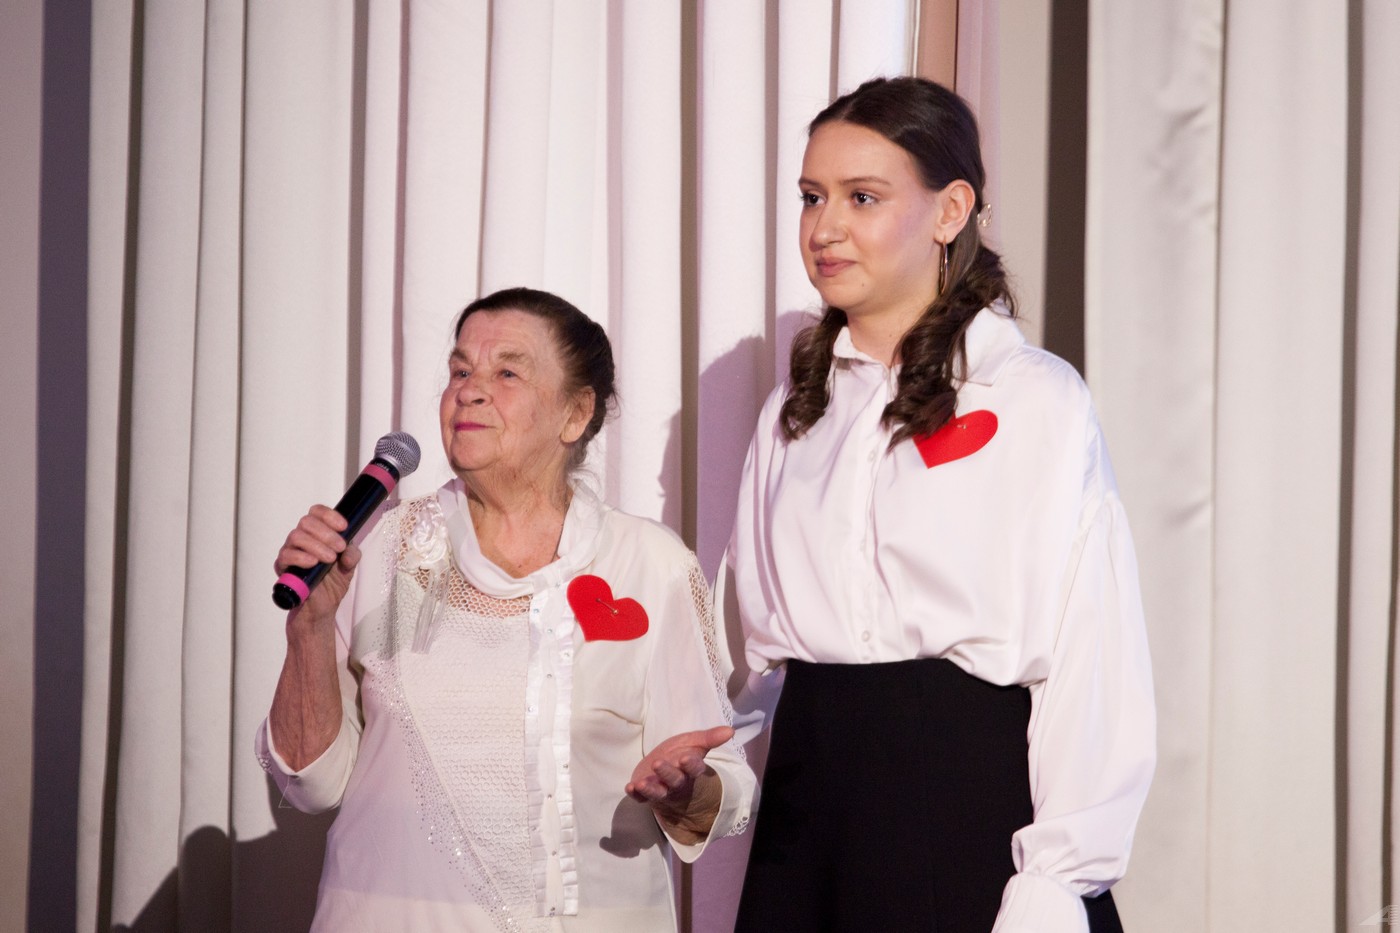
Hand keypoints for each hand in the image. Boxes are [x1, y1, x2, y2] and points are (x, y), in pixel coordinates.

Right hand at [274, 504, 360, 625]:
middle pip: (306, 521)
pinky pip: (286, 555)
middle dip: (326, 533)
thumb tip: (348, 552)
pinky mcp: (283, 567)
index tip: (343, 527)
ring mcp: (290, 551)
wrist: (320, 609)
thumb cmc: (332, 584)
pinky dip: (301, 556)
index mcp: (318, 534)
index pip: (317, 512)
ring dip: (316, 545)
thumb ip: (352, 556)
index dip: (329, 515)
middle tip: (339, 548)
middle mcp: (302, 539)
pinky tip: (313, 563)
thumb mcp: (349, 569)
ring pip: (296, 535)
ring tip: (329, 559)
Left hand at [626, 725, 733, 843]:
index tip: (686, 758)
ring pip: (657, 793)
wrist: (664, 769)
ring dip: (649, 789)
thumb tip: (731, 730)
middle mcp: (677, 782)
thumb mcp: (695, 743)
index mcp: (690, 769)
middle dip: (667, 773)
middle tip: (659, 763)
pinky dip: (636, 794)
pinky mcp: (645, 794)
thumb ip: (711, 738)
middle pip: (674, 780)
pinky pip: (641, 798)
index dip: (691, 764)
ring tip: (641, 783)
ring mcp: (661, 789)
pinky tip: (629, 787)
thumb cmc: (681, 755)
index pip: (694, 768)